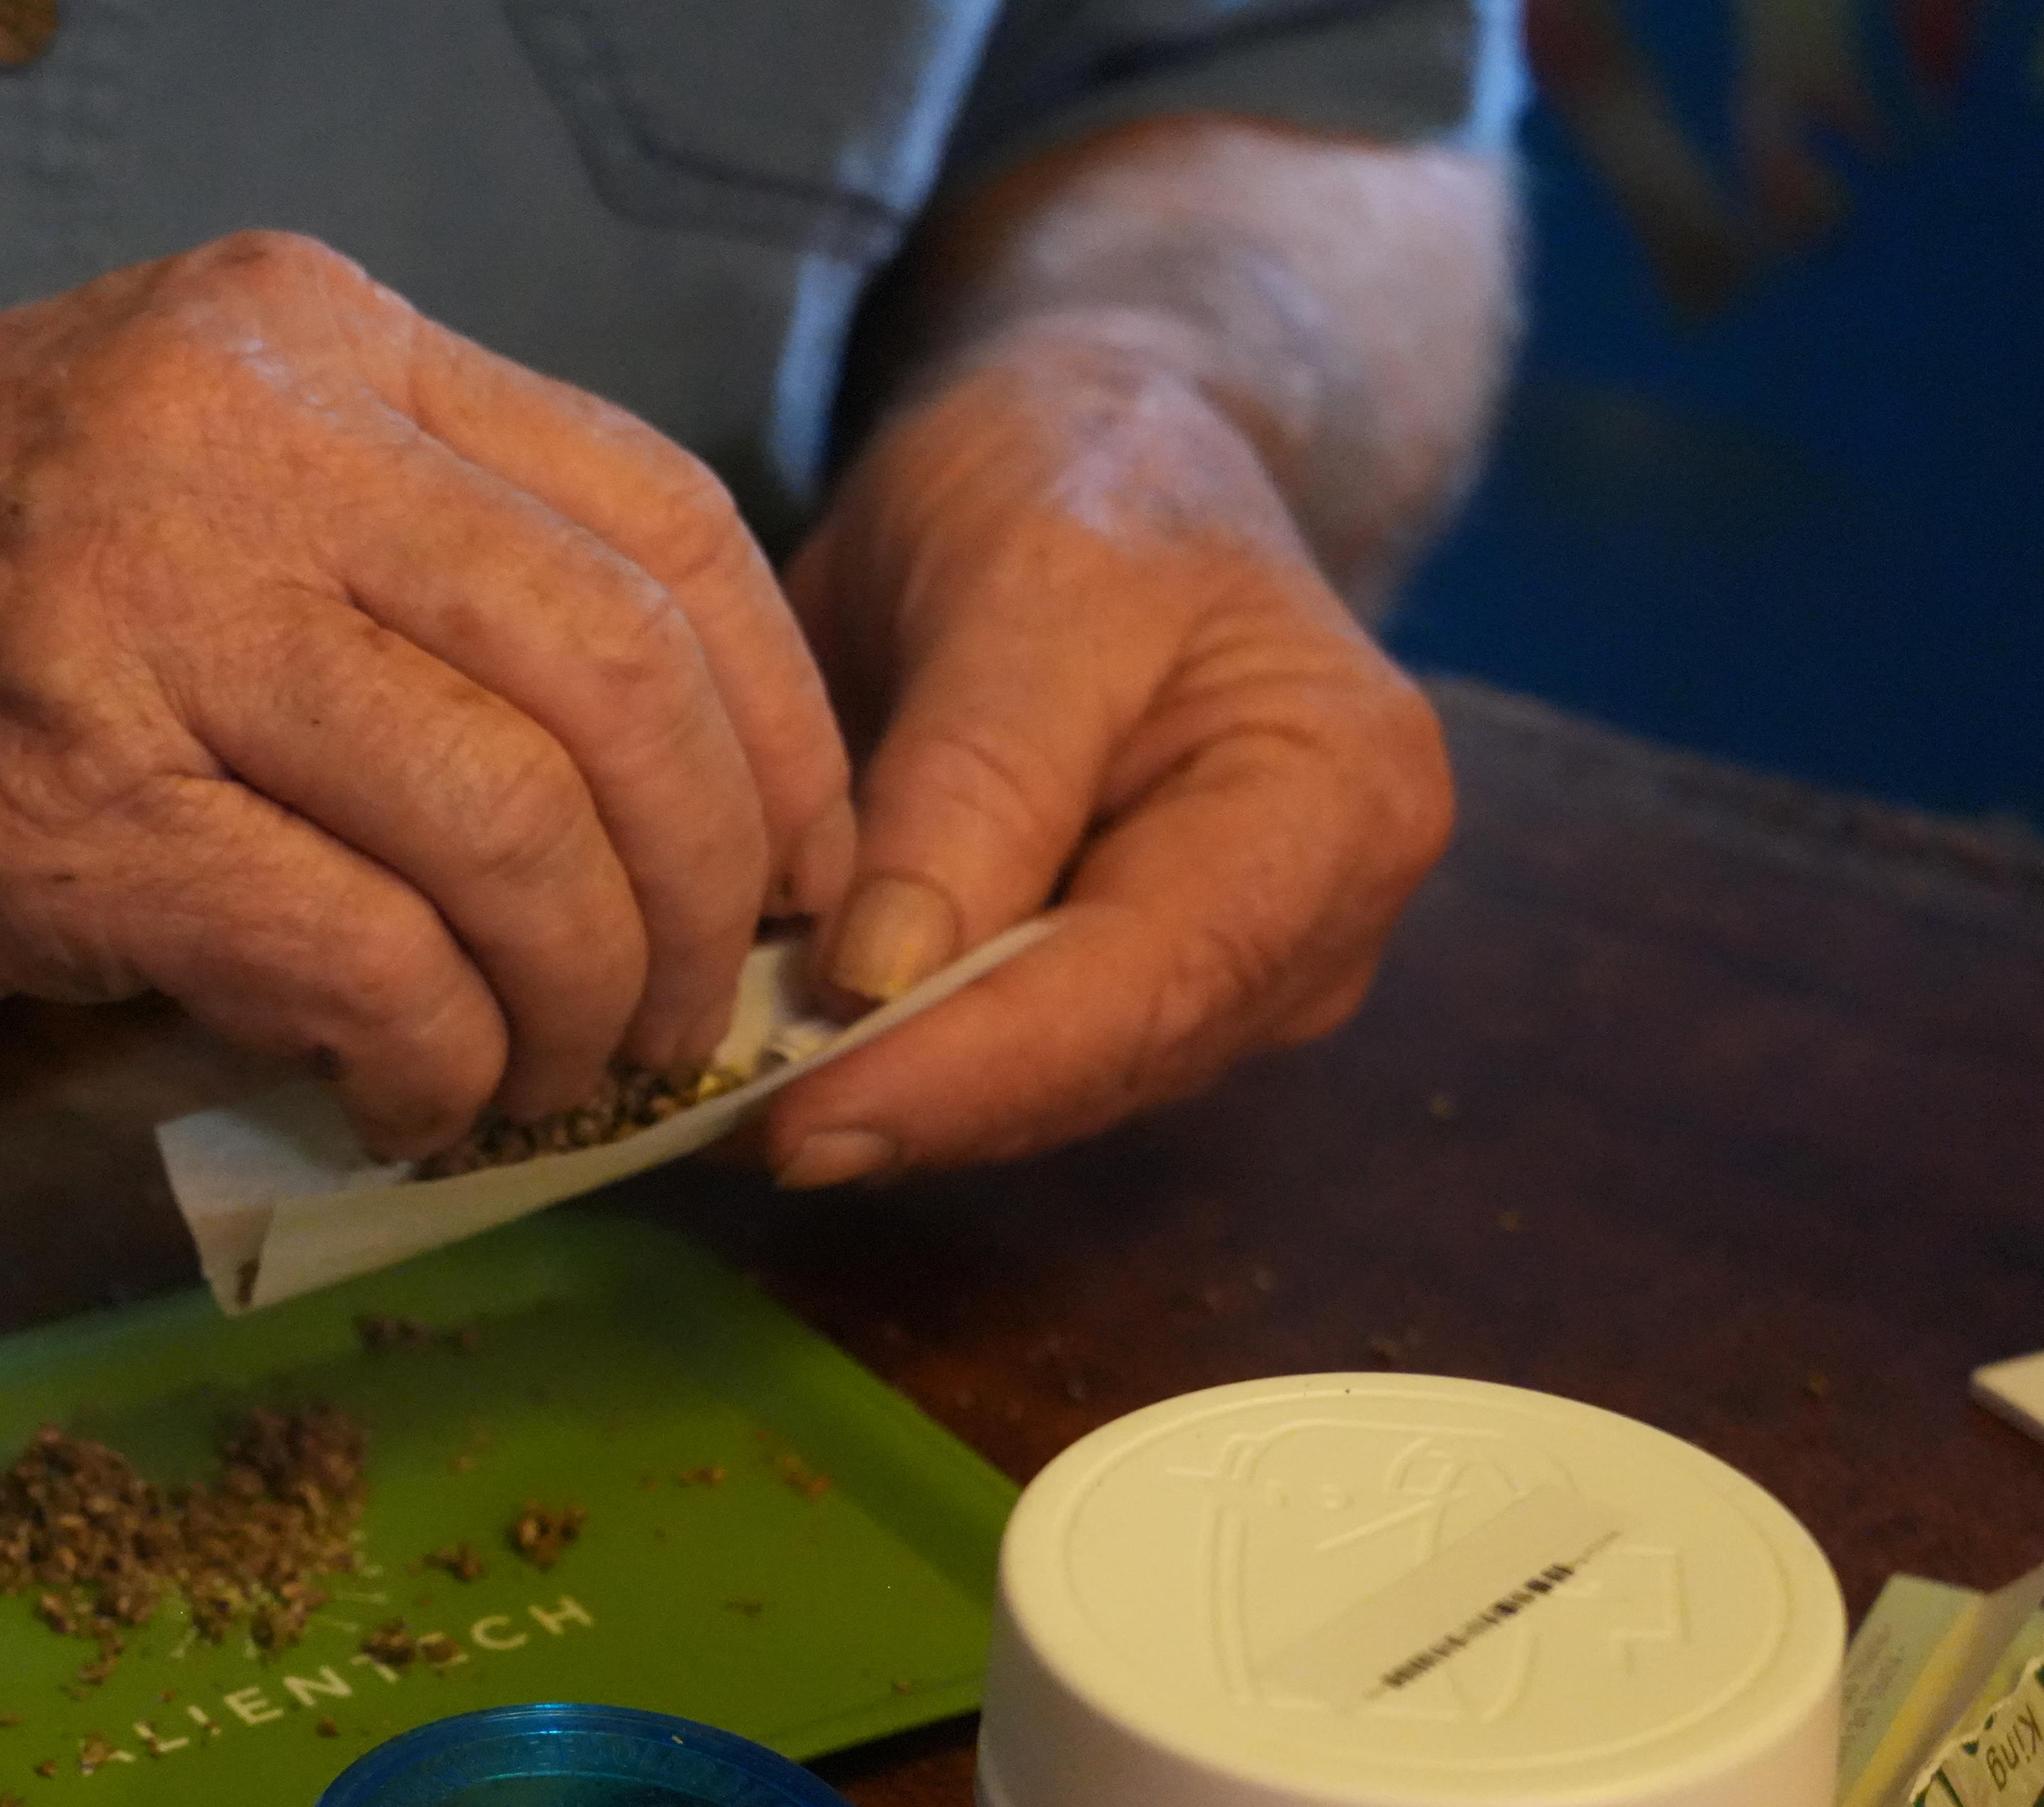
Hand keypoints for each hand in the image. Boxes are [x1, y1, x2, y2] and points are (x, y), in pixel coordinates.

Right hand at [0, 232, 851, 1156]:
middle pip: (627, 685)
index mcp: (321, 341)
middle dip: (713, 891)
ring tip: (548, 1076)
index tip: (806, 865)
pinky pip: (363, 960)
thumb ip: (398, 571)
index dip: (784, 729)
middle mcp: (263, 446)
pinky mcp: (76, 808)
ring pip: (519, 836)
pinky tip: (411, 1100)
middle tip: (691, 1009)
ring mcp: (164, 622)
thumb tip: (628, 806)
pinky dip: (434, 1061)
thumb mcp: (183, 459)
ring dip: (583, 1001)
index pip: (668, 522)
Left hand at [754, 324, 1451, 1185]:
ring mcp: (1238, 976)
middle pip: (1101, 1066)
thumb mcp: (1030, 580)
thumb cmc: (1082, 476)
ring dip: (885, 1097)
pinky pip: (1012, 1063)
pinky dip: (891, 1065)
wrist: (1105, 447)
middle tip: (702, 1122)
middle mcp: (1319, 923)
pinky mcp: (1139, 993)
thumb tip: (882, 980)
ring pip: (1047, 1092)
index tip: (793, 1116)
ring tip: (705, 1095)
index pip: (1147, 989)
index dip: (967, 1072)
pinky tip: (765, 1058)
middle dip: (908, 1100)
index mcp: (1341, 802)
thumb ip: (972, 779)